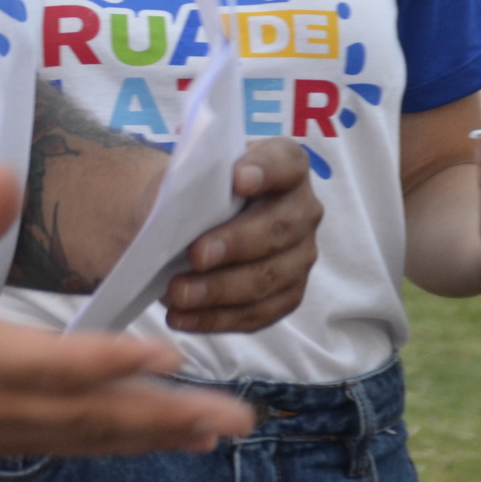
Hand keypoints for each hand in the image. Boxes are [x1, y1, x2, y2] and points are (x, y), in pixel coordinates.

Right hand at [0, 167, 254, 455]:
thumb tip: (8, 179)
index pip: (52, 365)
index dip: (112, 363)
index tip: (169, 355)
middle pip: (86, 416)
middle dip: (164, 415)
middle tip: (231, 413)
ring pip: (86, 437)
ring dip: (156, 435)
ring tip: (218, 427)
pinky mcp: (1, 435)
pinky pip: (73, 444)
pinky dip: (125, 442)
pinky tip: (170, 436)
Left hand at [163, 138, 323, 334]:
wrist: (190, 222)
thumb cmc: (195, 191)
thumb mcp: (189, 175)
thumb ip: (192, 179)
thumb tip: (180, 198)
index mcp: (285, 167)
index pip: (286, 163)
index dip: (266, 170)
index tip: (236, 179)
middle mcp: (303, 211)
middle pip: (278, 229)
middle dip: (236, 244)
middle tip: (196, 254)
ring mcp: (300, 256)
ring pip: (268, 278)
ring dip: (220, 289)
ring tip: (177, 293)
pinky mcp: (287, 295)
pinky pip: (258, 313)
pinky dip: (216, 318)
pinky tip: (182, 316)